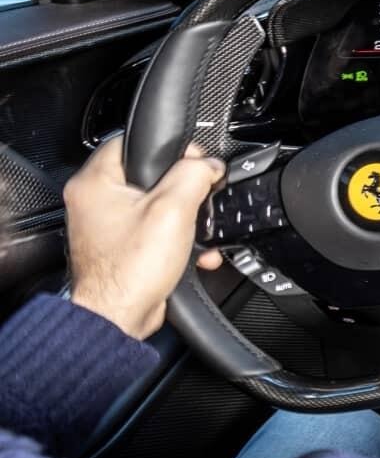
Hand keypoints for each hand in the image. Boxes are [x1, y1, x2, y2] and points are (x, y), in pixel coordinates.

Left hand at [65, 136, 225, 339]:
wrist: (119, 316)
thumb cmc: (129, 270)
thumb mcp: (173, 209)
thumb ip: (193, 176)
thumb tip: (208, 165)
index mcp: (94, 183)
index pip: (130, 141)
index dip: (169, 148)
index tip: (192, 161)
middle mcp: (93, 202)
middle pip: (148, 174)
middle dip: (183, 188)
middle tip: (198, 198)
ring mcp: (105, 226)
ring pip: (155, 204)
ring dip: (185, 217)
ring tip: (197, 230)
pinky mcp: (120, 246)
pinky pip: (153, 230)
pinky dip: (176, 238)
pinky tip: (193, 250)